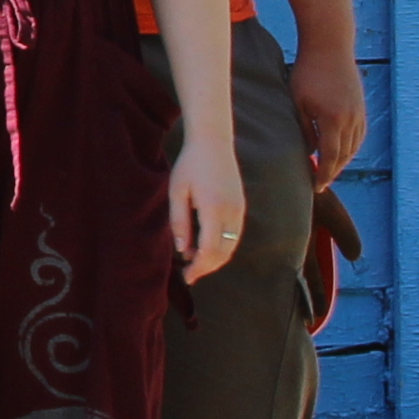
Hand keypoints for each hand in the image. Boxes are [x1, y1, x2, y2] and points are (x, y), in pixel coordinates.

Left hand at [170, 140, 247, 276]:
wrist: (213, 141)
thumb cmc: (190, 164)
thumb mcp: (177, 192)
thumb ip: (179, 222)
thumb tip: (182, 250)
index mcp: (214, 208)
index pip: (209, 249)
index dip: (198, 267)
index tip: (187, 277)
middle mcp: (231, 212)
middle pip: (223, 252)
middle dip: (207, 267)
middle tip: (189, 275)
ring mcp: (239, 209)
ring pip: (231, 245)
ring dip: (215, 259)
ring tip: (195, 262)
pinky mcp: (241, 206)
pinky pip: (234, 235)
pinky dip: (222, 246)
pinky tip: (206, 247)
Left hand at [287, 38, 370, 184]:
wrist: (330, 45)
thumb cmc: (307, 71)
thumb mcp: (298, 102)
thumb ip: (304, 129)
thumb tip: (309, 153)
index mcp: (333, 120)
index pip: (329, 158)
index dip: (323, 175)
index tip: (316, 188)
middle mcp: (351, 119)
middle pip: (344, 156)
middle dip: (333, 172)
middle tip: (321, 184)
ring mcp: (359, 112)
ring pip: (354, 147)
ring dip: (343, 162)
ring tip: (330, 170)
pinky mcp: (361, 106)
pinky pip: (359, 135)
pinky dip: (351, 147)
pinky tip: (342, 152)